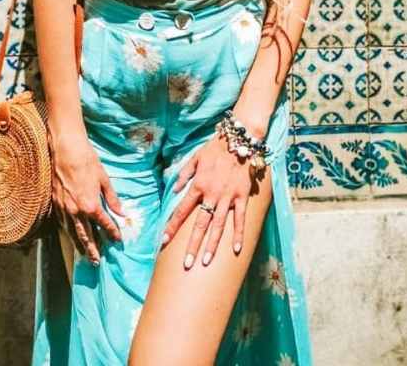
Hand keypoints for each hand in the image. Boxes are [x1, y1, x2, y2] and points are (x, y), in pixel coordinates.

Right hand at [47, 124, 124, 264]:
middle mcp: (77, 211)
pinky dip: (69, 234)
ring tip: (85, 257)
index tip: (118, 240)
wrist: (66, 151)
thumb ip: (112, 199)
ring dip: (80, 246)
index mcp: (91, 205)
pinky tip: (72, 238)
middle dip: (93, 250)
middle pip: (86, 236)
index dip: (112, 232)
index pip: (104, 224)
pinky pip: (63, 224)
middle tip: (97, 262)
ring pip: (72, 233)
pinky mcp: (56, 204)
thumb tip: (121, 212)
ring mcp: (64, 209)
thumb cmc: (88, 162)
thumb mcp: (104, 179)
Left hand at [160, 133, 260, 268]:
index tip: (164, 241)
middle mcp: (211, 194)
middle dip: (192, 245)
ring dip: (212, 245)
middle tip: (187, 264)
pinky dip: (238, 234)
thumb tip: (175, 190)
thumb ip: (184, 174)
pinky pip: (240, 218)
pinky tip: (236, 249)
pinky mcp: (242, 197)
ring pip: (218, 225)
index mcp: (197, 185)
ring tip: (206, 262)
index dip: (172, 226)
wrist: (238, 140)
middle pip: (199, 224)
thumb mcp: (194, 158)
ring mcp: (227, 197)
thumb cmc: (215, 149)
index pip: (181, 210)